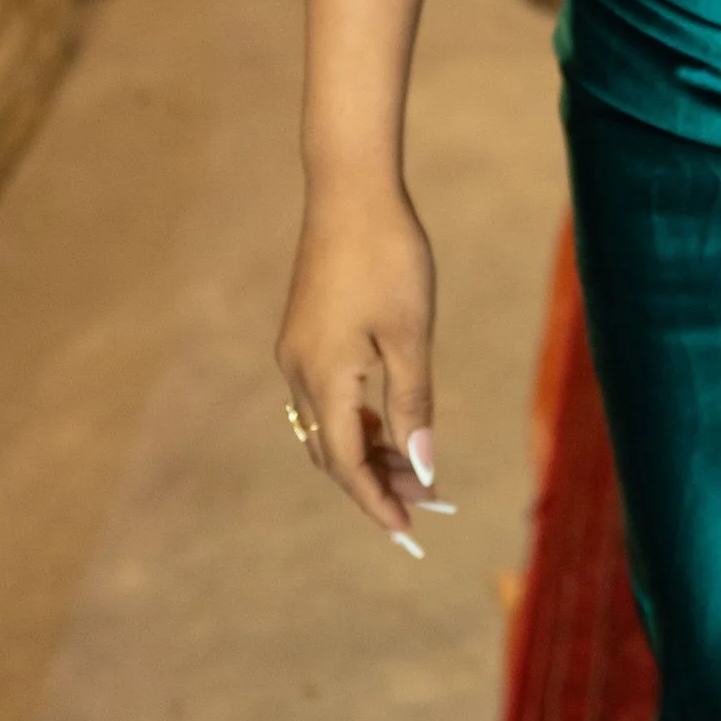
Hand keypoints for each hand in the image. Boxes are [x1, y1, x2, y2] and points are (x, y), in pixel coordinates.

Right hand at [276, 185, 438, 548]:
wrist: (351, 190)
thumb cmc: (390, 257)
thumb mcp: (411, 335)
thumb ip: (414, 404)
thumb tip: (421, 465)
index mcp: (324, 377)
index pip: (347, 464)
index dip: (376, 501)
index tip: (408, 531)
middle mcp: (299, 371)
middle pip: (332, 452)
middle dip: (373, 483)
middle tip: (423, 502)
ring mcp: (297, 351)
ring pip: (326, 426)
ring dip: (366, 452)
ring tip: (412, 469)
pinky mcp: (303, 333)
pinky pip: (325, 397)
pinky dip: (356, 419)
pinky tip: (389, 422)